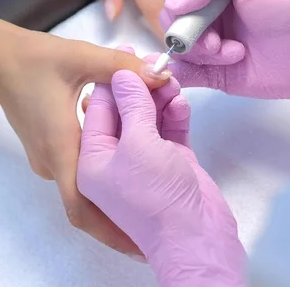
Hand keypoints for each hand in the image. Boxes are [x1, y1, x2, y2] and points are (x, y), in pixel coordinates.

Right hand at [0, 15, 171, 256]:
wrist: (1, 59)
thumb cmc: (35, 60)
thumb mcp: (84, 57)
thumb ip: (123, 68)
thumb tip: (161, 77)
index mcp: (60, 148)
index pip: (82, 204)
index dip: (110, 230)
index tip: (139, 244)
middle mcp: (54, 162)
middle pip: (92, 199)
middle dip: (125, 205)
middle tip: (159, 209)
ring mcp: (53, 158)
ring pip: (92, 181)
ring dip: (122, 179)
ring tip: (158, 175)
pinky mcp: (55, 150)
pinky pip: (87, 166)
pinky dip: (112, 162)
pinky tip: (139, 145)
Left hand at [78, 70, 244, 285]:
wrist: (196, 236)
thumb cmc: (156, 195)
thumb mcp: (138, 144)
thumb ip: (133, 105)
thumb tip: (126, 73)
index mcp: (92, 160)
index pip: (98, 111)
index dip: (113, 80)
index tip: (128, 52)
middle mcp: (116, 160)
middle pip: (126, 113)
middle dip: (141, 88)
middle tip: (157, 62)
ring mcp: (146, 161)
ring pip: (150, 119)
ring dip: (161, 100)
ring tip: (173, 79)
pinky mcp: (172, 162)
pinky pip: (170, 131)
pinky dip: (175, 116)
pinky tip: (181, 101)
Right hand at [160, 0, 289, 115]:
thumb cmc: (286, 10)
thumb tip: (172, 4)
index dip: (178, 1)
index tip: (198, 11)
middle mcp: (206, 18)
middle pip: (170, 22)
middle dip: (191, 32)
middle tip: (218, 40)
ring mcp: (208, 49)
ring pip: (177, 50)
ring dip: (202, 53)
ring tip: (235, 53)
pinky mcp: (212, 76)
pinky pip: (183, 75)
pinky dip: (182, 73)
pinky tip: (210, 66)